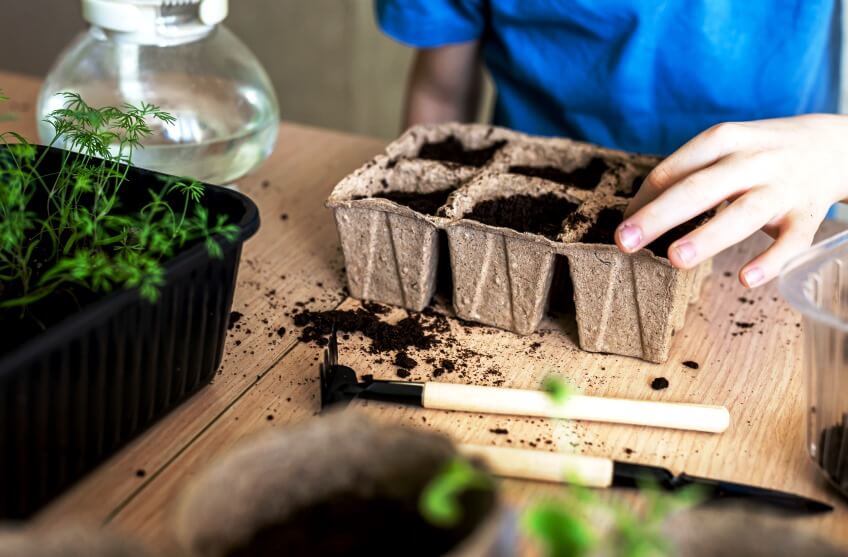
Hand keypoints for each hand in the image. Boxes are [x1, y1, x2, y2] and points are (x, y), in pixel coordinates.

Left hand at [615, 115, 847, 287]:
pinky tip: (745, 278)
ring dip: (708, 236)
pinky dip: (770, 261)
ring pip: (742, 214)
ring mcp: (780, 189)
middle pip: (699, 189)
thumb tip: (636, 214)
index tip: (621, 227)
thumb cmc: (759, 152)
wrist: (834, 145)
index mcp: (723, 140)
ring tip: (675, 259)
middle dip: (658, 216)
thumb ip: (687, 173)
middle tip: (624, 241)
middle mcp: (751, 161)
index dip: (642, 200)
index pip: (673, 171)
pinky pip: (789, 242)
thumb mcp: (725, 146)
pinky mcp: (806, 216)